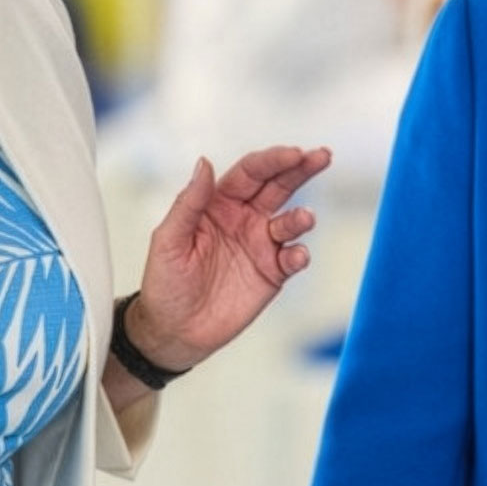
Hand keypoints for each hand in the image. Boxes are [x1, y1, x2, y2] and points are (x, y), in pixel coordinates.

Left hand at [126, 145, 331, 372]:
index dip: (272, 160)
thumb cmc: (164, 284)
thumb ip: (189, 202)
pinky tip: (295, 256)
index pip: (250, 173)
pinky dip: (299, 254)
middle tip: (322, 156)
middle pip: (279, 186)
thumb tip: (204, 162)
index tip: (293, 153)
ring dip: (301, 217)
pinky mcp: (273, 273)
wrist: (174, 332)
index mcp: (219, 204)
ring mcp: (261, 245)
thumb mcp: (168, 240)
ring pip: (290, 220)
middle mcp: (245, 219)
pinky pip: (293, 257)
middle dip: (302, 169)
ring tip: (303, 219)